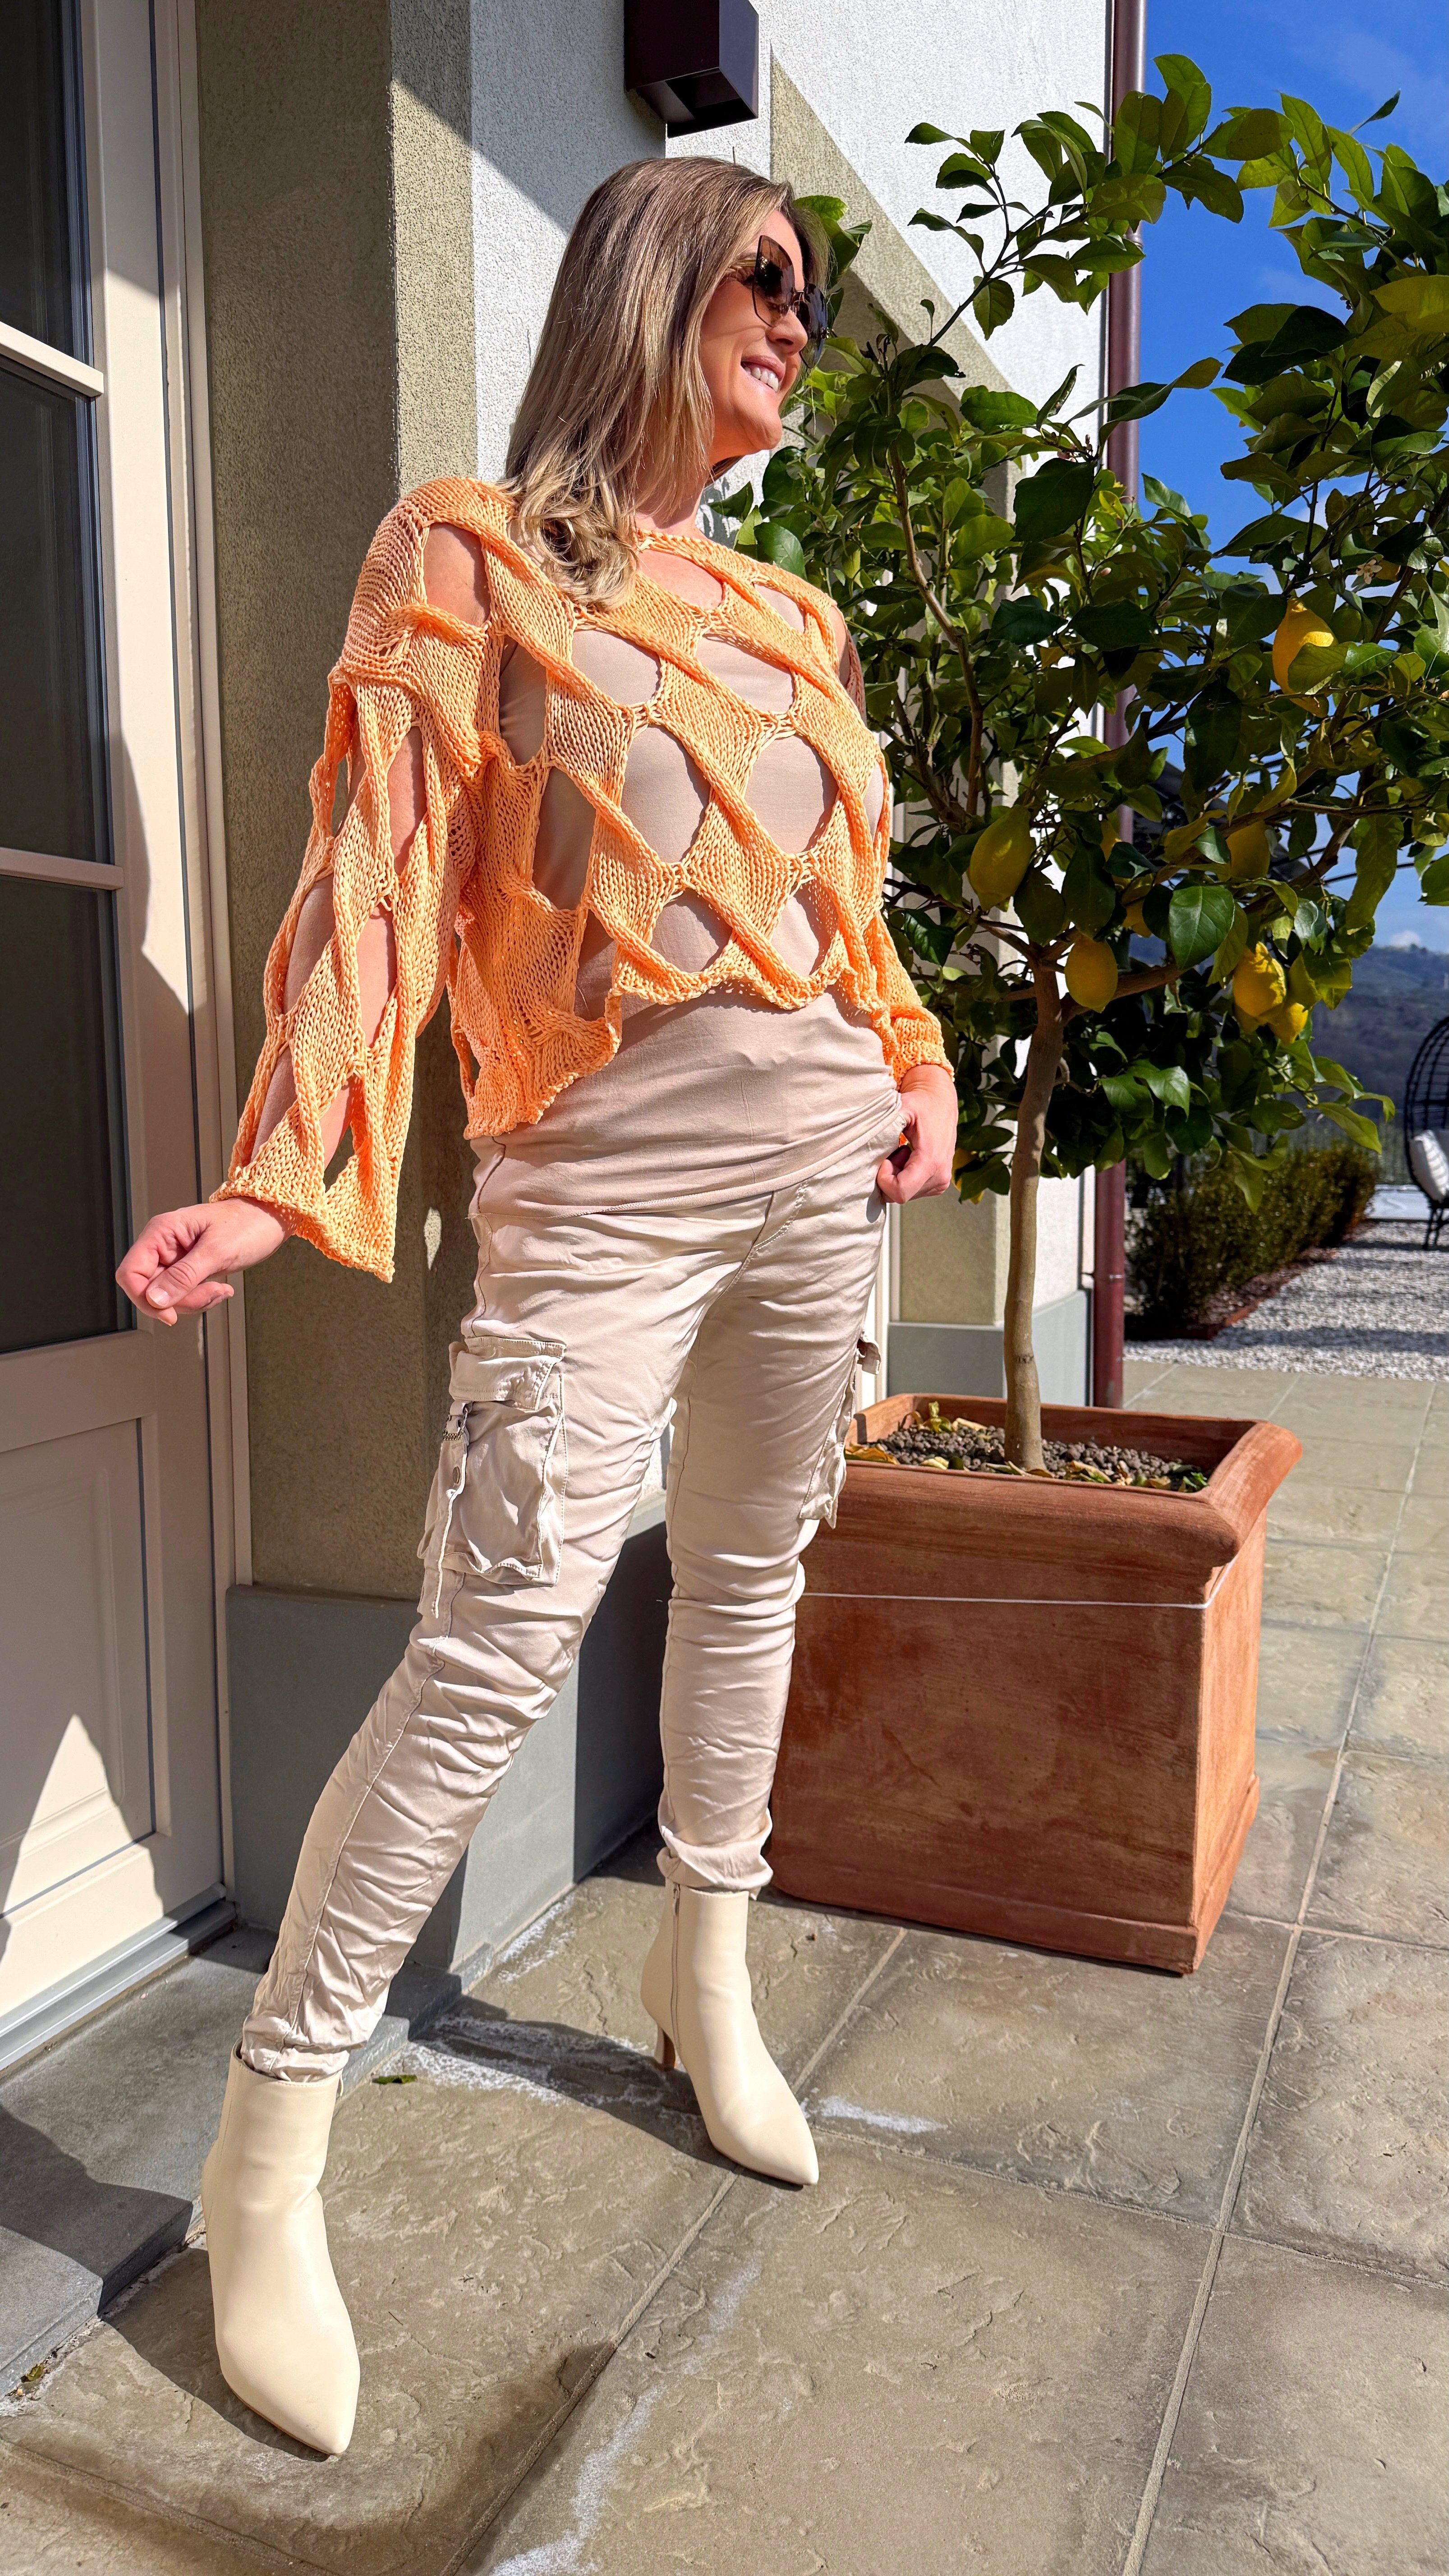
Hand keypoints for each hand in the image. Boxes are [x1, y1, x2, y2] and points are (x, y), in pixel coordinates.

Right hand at [116, 1198, 288, 1324]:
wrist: (270, 1218)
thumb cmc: (247, 1224)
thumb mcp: (217, 1251)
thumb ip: (184, 1276)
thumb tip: (153, 1300)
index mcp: (161, 1232)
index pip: (130, 1273)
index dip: (144, 1298)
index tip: (171, 1314)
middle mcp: (162, 1245)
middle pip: (148, 1289)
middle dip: (180, 1300)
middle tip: (213, 1294)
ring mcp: (174, 1259)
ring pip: (167, 1297)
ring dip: (194, 1301)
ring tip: (222, 1289)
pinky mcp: (188, 1270)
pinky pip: (183, 1295)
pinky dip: (201, 1298)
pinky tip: (222, 1288)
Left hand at [876, 1065, 956, 1203]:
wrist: (940, 1101)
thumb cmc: (920, 1104)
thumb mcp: (901, 1109)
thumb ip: (884, 1127)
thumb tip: (864, 1144)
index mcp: (931, 1161)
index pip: (900, 1192)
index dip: (884, 1180)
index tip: (884, 1159)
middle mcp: (940, 1176)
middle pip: (899, 1196)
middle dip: (889, 1176)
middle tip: (893, 1151)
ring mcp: (941, 1182)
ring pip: (905, 1195)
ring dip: (896, 1176)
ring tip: (902, 1151)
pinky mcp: (939, 1183)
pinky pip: (912, 1190)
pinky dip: (904, 1176)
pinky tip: (908, 1156)